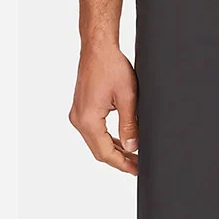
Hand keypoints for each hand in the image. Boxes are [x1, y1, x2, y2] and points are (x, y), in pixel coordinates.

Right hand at [69, 45, 138, 175]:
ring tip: (134, 157)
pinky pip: (95, 132)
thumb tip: (132, 147)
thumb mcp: (127, 98)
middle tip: (139, 166)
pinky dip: (109, 140)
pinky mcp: (82, 110)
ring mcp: (78, 115)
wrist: (98, 48)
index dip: (122, 164)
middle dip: (120, 160)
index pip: (105, 153)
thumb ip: (129, 125)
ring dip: (115, 151)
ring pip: (97, 143)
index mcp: (88, 119)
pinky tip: (123, 143)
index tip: (137, 170)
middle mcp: (79, 119)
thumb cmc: (112, 67)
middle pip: (99, 151)